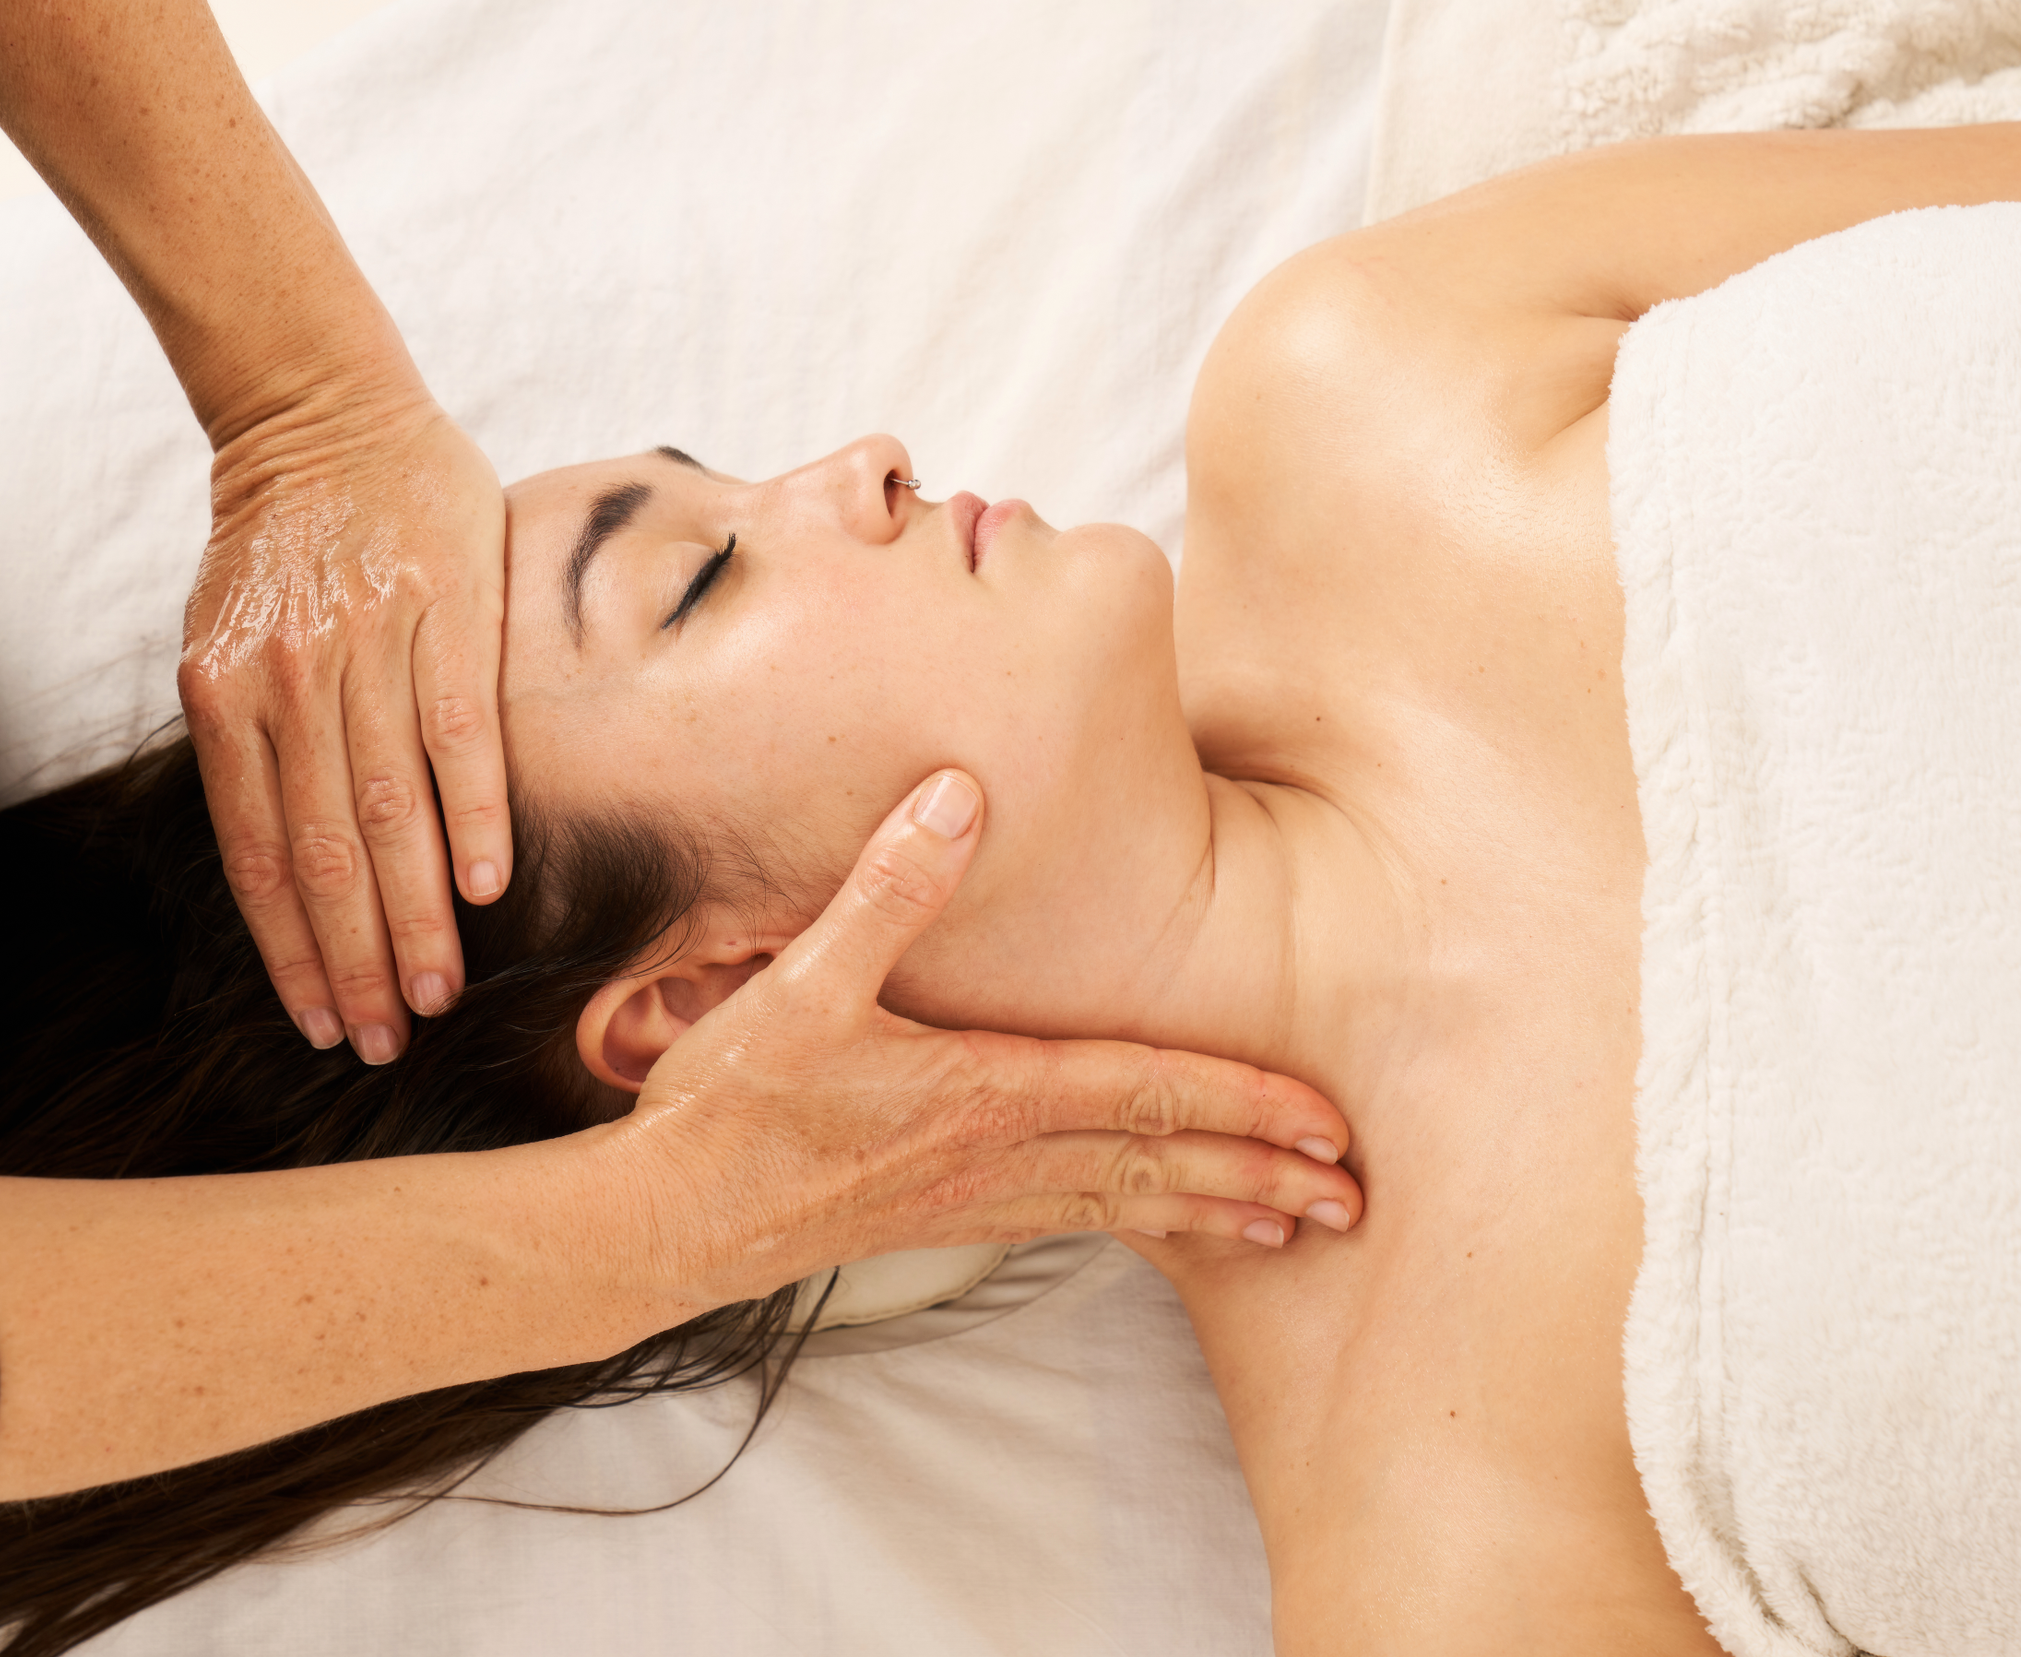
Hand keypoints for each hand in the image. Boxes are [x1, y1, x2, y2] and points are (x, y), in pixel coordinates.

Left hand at [178, 386, 508, 1064]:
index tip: (323, 1027)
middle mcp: (285, 682)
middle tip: (387, 1044)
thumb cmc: (278, 545)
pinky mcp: (444, 612)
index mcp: (221, 697)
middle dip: (356, 962)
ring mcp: (365, 647)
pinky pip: (459, 734)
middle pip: (325, 853)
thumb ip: (253, 742)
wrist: (322, 412)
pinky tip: (487, 889)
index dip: (290, 953)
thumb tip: (291, 862)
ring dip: (416, 917)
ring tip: (439, 996)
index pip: (258, 856)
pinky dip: (474, 815)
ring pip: (390, 810)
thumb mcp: (226, 641)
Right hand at [601, 770, 1364, 1311]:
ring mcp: (974, 1197)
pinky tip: (1161, 1224)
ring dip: (1215, 1212)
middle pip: (1159, 1165)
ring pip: (1125, 1205)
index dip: (1242, 1105)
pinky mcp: (943, 1219)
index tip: (1323, 1124)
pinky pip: (1070, 1220)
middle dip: (1262, 1178)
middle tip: (1352, 1199)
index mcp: (984, 1092)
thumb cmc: (733, 1106)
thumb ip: (891, 885)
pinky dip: (1138, 1222)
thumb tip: (961, 792)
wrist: (667, 1223)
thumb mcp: (803, 981)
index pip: (1145, 1095)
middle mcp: (998, 1154)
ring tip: (1292, 1227)